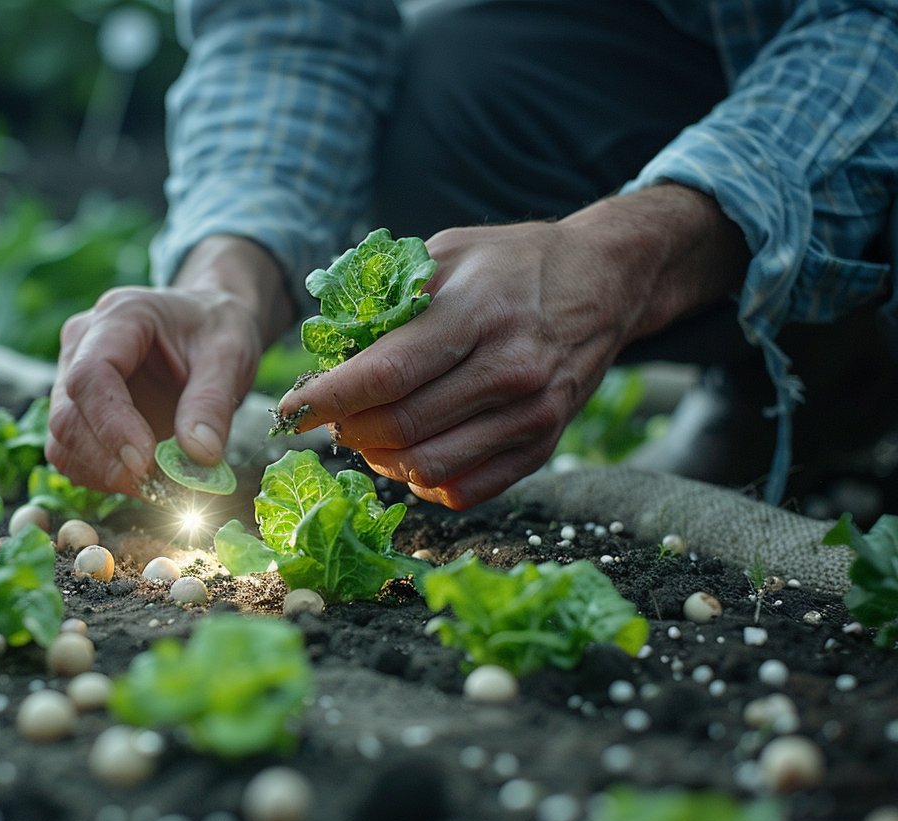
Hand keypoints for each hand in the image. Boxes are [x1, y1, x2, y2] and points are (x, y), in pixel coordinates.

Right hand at [47, 236, 292, 494]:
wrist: (206, 323)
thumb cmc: (215, 330)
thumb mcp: (229, 355)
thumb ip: (213, 402)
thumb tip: (200, 455)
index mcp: (119, 316)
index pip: (91, 374)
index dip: (112, 425)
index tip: (146, 463)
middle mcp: (81, 345)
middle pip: (68, 415)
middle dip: (109, 461)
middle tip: (160, 487)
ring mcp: (71, 379)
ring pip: (62, 442)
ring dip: (104, 475)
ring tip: (158, 486)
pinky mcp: (78, 412)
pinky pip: (73, 455)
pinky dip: (104, 478)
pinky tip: (144, 481)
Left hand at [278, 185, 748, 508]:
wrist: (606, 280)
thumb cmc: (513, 262)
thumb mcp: (448, 252)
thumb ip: (389, 297)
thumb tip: (327, 349)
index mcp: (479, 315)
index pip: (386, 374)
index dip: (328, 398)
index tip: (290, 408)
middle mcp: (510, 371)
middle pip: (399, 428)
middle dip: (347, 429)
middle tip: (330, 416)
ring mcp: (532, 415)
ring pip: (427, 468)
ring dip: (379, 459)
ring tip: (367, 432)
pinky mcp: (542, 446)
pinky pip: (463, 490)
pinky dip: (422, 480)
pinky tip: (411, 450)